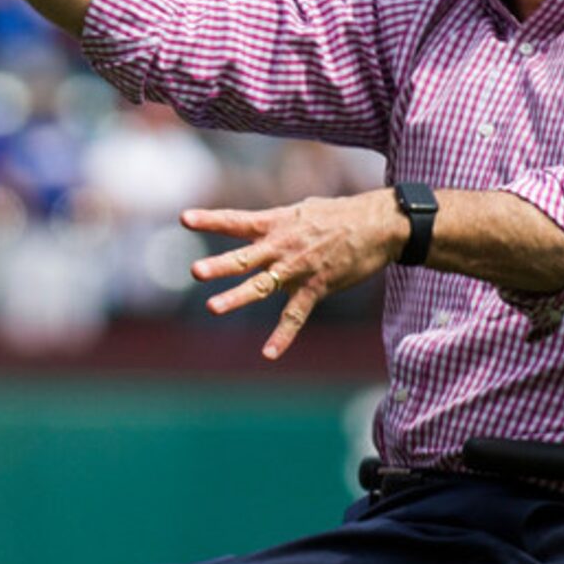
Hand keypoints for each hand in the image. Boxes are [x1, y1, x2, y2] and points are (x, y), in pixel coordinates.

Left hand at [185, 191, 404, 359]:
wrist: (378, 225)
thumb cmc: (342, 214)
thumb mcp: (304, 210)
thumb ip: (278, 223)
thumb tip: (262, 228)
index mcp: (277, 224)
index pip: (237, 221)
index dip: (211, 220)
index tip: (184, 218)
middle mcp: (282, 247)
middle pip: (244, 258)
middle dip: (220, 265)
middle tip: (195, 271)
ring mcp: (298, 269)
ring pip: (262, 286)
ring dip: (237, 297)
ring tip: (212, 307)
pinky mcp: (316, 287)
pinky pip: (295, 315)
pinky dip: (282, 336)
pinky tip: (268, 353)